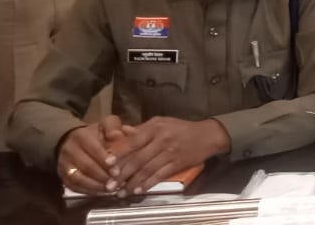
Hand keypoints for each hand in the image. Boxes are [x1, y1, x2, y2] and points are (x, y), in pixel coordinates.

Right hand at [57, 115, 125, 195]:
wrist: (72, 141)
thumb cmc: (95, 134)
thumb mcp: (105, 125)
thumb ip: (113, 127)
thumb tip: (118, 136)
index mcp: (82, 136)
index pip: (94, 149)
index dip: (105, 161)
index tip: (117, 171)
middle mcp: (70, 150)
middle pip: (86, 166)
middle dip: (103, 176)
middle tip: (117, 184)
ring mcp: (64, 165)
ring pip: (78, 179)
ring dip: (96, 186)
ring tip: (111, 190)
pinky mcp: (63, 176)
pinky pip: (74, 187)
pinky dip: (88, 191)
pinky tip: (101, 193)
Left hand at [113, 117, 228, 194]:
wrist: (207, 135)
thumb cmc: (180, 128)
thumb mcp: (161, 123)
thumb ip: (142, 129)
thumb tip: (121, 133)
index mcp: (155, 127)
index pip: (133, 142)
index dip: (120, 154)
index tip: (107, 164)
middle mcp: (162, 139)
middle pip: (138, 159)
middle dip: (122, 173)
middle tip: (110, 184)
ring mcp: (170, 152)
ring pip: (148, 169)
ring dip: (133, 182)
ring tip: (121, 191)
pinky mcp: (178, 163)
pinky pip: (160, 175)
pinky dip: (149, 183)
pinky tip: (139, 190)